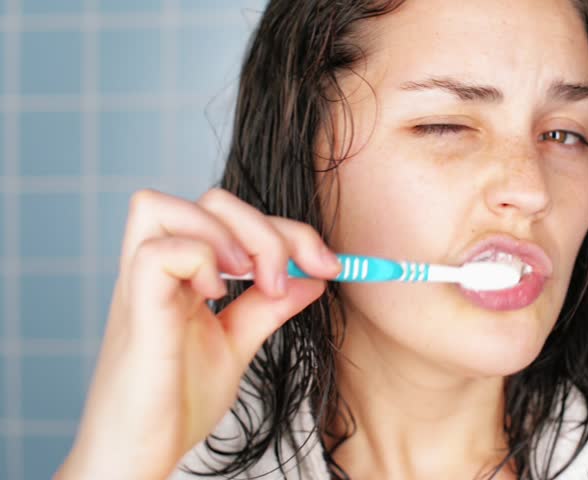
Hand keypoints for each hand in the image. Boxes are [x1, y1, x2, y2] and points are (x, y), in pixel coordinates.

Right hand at [55, 188, 340, 479]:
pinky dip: (198, 260)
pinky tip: (217, 297)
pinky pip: (156, 253)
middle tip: (288, 278)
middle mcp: (157, 271)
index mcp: (182, 274)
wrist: (141, 455)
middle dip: (266, 227)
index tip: (329, 266)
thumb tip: (313, 277)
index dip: (288, 230)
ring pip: (163, 207)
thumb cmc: (176, 402)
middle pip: (208, 201)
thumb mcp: (236, 345)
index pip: (233, 216)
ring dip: (227, 233)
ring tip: (251, 280)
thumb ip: (267, 308)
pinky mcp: (135, 315)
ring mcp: (140, 288)